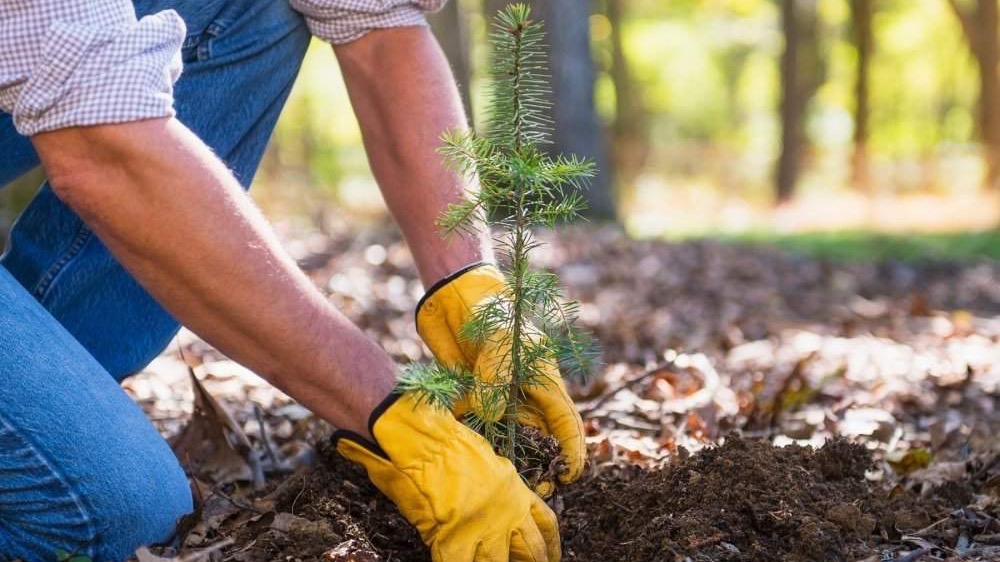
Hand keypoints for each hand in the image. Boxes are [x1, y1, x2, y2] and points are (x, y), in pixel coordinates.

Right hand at [334, 393, 560, 561]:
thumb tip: (496, 500)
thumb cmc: (449, 443)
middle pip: (531, 551)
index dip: (550, 544)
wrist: (425, 443)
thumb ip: (497, 487)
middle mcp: (508, 513)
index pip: (545, 524)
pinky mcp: (457, 542)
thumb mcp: (486, 462)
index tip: (550, 555)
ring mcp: (485, 530)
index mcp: (516, 491)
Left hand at [415, 263, 585, 494]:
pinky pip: (475, 426)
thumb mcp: (498, 342)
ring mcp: (498, 398)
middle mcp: (525, 395)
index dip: (571, 451)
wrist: (455, 297)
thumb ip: (496, 381)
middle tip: (534, 492)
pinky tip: (468, 452)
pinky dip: (472, 438)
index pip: (565, 423)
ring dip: (506, 459)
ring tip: (504, 482)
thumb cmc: (491, 313)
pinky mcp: (471, 397)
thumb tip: (492, 417)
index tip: (568, 476)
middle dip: (539, 467)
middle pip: (539, 440)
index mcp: (544, 381)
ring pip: (507, 438)